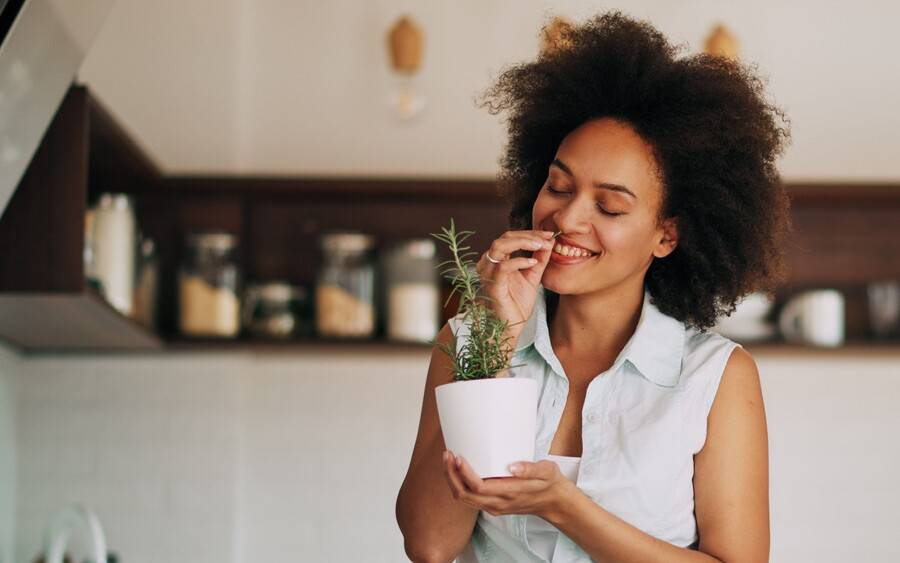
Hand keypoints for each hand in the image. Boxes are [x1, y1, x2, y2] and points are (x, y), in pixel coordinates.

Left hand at [441, 450, 571, 520]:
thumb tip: (511, 466)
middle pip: (465, 495)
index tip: (458, 457)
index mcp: (510, 493)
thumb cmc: (549, 483)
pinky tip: (457, 471)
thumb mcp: (546, 471)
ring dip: (452, 480)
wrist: (554, 502)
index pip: (479, 487)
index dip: (464, 474)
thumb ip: (530, 469)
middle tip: (447, 455)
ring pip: (464, 499)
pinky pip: (469, 499)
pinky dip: (459, 485)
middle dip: (451, 475)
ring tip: (448, 460)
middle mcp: (498, 503)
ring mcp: (494, 506)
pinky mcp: (492, 505)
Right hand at [476, 230, 554, 340]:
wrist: (511, 326)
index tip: (549, 234)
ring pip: (499, 246)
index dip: (530, 233)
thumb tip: (549, 241)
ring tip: (540, 246)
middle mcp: (488, 264)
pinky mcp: (492, 286)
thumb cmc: (517, 303)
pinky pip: (503, 267)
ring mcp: (488, 274)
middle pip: (505, 237)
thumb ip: (539, 259)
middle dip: (528, 235)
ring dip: (522, 242)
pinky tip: (532, 263)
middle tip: (547, 239)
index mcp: (496, 260)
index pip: (510, 237)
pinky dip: (519, 261)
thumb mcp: (532, 276)